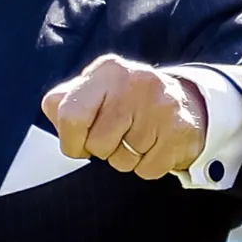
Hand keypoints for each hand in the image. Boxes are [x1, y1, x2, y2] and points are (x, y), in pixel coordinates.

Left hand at [40, 55, 210, 180]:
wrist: (187, 105)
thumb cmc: (128, 103)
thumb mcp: (96, 91)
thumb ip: (66, 100)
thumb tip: (54, 110)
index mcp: (107, 71)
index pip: (69, 116)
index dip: (70, 141)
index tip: (80, 143)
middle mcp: (134, 82)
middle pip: (97, 144)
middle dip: (102, 151)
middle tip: (118, 137)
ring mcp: (160, 105)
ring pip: (123, 161)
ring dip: (126, 159)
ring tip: (139, 139)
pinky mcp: (178, 130)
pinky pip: (147, 170)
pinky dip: (148, 167)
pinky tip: (155, 147)